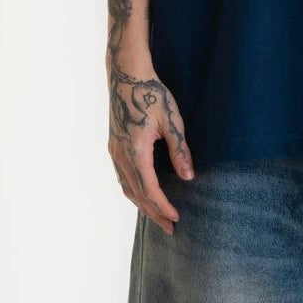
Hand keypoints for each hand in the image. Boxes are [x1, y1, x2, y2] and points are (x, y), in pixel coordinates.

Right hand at [107, 56, 194, 234]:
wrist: (126, 74)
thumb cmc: (151, 93)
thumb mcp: (171, 120)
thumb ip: (179, 149)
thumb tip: (189, 177)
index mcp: (135, 150)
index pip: (149, 189)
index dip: (163, 206)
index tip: (176, 218)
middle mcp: (121, 155)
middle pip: (136, 194)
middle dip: (154, 212)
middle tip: (171, 228)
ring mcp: (114, 151)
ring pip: (127, 188)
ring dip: (143, 205)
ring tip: (158, 217)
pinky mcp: (114, 146)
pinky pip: (122, 177)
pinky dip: (134, 191)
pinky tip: (144, 195)